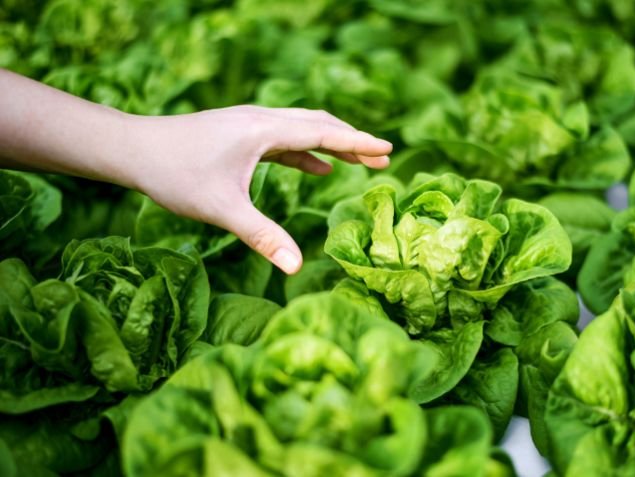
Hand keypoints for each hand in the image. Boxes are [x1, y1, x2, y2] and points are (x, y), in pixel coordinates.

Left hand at [123, 106, 391, 273]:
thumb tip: (297, 269)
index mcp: (264, 130)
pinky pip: (284, 140)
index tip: (388, 149)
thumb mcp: (222, 209)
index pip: (323, 133)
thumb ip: (262, 237)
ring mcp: (249, 124)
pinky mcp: (240, 134)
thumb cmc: (174, 174)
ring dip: (332, 145)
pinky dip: (307, 153)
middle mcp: (261, 119)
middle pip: (319, 124)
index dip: (358, 142)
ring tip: (360, 162)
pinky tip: (319, 168)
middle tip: (383, 159)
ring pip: (302, 129)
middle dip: (352, 142)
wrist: (132, 149)